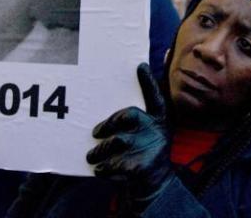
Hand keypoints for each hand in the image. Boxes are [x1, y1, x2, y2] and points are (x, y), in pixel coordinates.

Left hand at [87, 63, 172, 211]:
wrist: (156, 184)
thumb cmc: (144, 152)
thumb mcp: (147, 133)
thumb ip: (134, 119)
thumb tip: (115, 100)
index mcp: (159, 120)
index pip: (155, 97)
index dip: (148, 82)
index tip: (140, 66)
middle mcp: (157, 131)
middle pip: (129, 115)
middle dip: (108, 122)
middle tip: (95, 132)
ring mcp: (150, 148)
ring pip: (116, 141)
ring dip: (100, 150)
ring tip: (91, 156)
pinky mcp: (141, 167)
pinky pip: (114, 163)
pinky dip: (103, 168)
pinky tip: (99, 170)